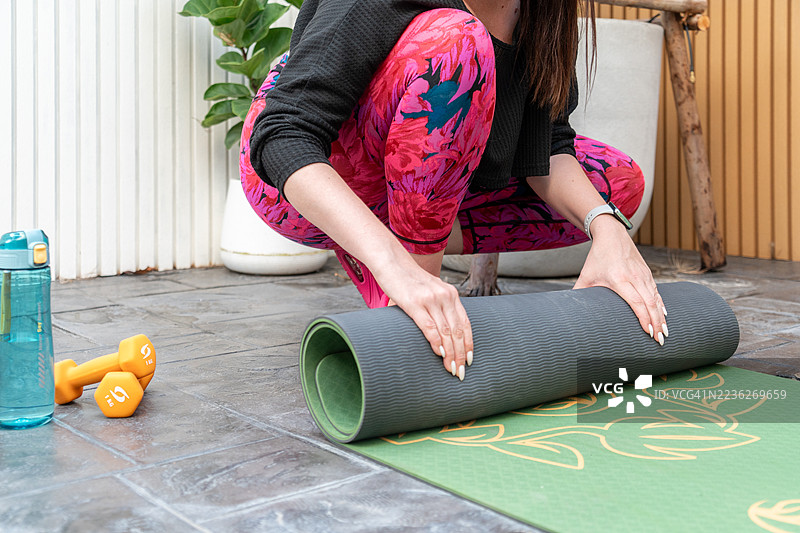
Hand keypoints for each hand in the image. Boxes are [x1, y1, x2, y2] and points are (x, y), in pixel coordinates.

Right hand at [375, 257, 473, 380]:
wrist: (391, 262)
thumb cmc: (408, 280)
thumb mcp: (430, 290)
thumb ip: (437, 307)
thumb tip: (438, 331)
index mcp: (451, 294)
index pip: (465, 323)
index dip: (468, 344)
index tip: (468, 360)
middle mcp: (445, 296)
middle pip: (457, 331)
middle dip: (460, 354)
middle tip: (460, 372)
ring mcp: (431, 299)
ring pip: (446, 332)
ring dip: (450, 354)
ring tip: (450, 368)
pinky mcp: (414, 303)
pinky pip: (429, 327)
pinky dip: (436, 342)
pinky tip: (439, 353)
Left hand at [573, 215, 667, 344]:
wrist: (612, 235)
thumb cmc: (597, 257)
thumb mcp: (586, 275)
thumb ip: (578, 292)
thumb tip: (569, 310)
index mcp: (619, 279)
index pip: (636, 302)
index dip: (644, 318)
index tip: (648, 332)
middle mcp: (634, 277)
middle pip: (650, 303)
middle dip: (657, 323)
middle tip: (660, 340)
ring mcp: (643, 275)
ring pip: (656, 299)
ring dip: (662, 317)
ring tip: (664, 333)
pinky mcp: (648, 273)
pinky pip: (657, 292)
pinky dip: (662, 305)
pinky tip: (664, 317)